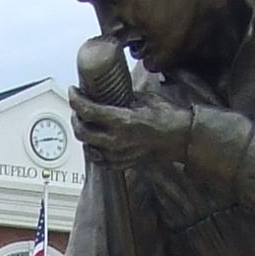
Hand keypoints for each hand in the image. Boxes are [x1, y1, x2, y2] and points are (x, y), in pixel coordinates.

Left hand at [71, 92, 190, 166]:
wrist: (180, 139)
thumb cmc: (167, 118)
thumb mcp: (143, 98)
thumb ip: (123, 97)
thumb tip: (109, 92)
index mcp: (121, 121)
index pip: (87, 110)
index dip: (75, 99)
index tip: (74, 91)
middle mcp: (116, 141)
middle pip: (82, 131)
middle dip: (76, 117)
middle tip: (78, 107)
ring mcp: (117, 155)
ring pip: (87, 147)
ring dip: (83, 134)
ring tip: (86, 123)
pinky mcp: (121, 164)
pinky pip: (98, 159)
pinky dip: (93, 149)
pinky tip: (95, 140)